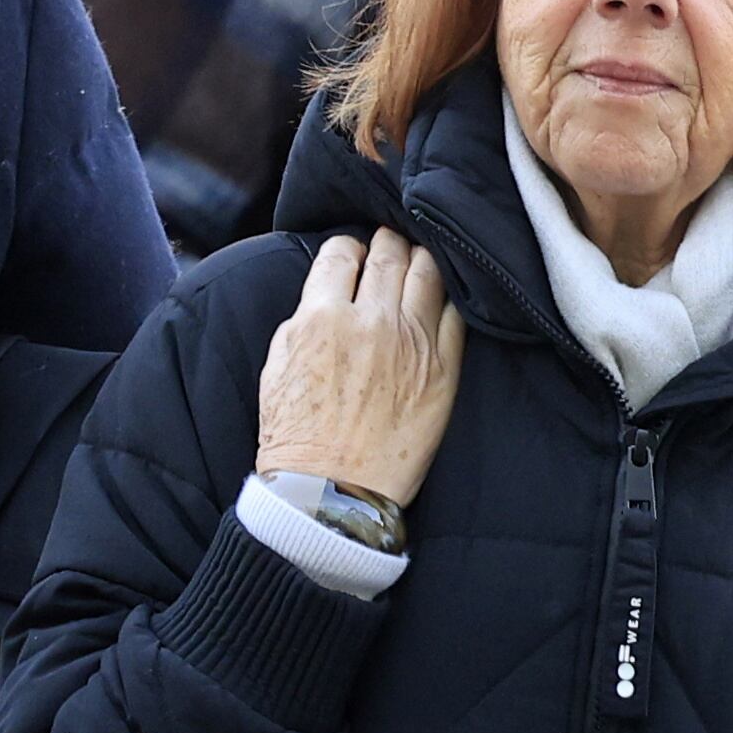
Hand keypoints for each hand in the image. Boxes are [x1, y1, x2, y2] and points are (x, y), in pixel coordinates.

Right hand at [255, 229, 465, 505]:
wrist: (331, 491)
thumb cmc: (296, 435)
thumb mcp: (277, 366)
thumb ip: (304, 319)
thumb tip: (327, 294)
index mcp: (323, 317)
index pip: (342, 253)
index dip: (347, 248)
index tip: (351, 254)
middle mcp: (372, 322)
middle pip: (390, 255)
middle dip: (388, 242)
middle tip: (390, 241)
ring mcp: (413, 344)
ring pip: (428, 273)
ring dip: (422, 258)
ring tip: (419, 258)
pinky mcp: (443, 370)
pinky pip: (456, 315)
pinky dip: (448, 297)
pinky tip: (443, 295)